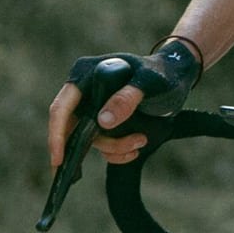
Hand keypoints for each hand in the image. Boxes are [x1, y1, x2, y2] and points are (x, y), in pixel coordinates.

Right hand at [47, 39, 201, 167]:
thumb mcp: (149, 82)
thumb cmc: (162, 72)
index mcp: (85, 74)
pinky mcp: (103, 120)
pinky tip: (134, 149)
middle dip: (98, 144)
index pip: (62, 107)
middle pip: (74, 128)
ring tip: (140, 141)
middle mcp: (84, 91)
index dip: (57, 134)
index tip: (58, 159)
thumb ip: (127, 97)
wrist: (176, 76)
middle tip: (127, 148)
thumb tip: (103, 122)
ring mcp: (93, 106)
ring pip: (90, 139)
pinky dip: (116, 152)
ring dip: (114, 147)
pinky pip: (101, 144)